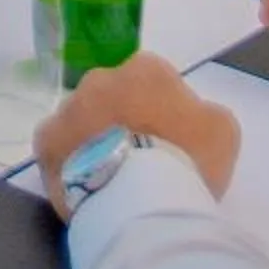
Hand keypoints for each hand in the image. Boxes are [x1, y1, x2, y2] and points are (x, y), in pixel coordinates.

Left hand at [35, 53, 240, 214]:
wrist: (143, 199)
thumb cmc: (187, 160)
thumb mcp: (222, 131)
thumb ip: (204, 114)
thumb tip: (190, 118)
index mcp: (146, 69)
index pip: (153, 83)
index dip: (162, 114)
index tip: (168, 143)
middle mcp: (102, 78)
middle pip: (113, 98)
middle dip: (123, 122)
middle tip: (138, 160)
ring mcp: (69, 107)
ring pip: (82, 121)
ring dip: (93, 140)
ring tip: (110, 179)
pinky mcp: (46, 139)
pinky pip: (57, 147)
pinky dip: (68, 161)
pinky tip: (84, 185)